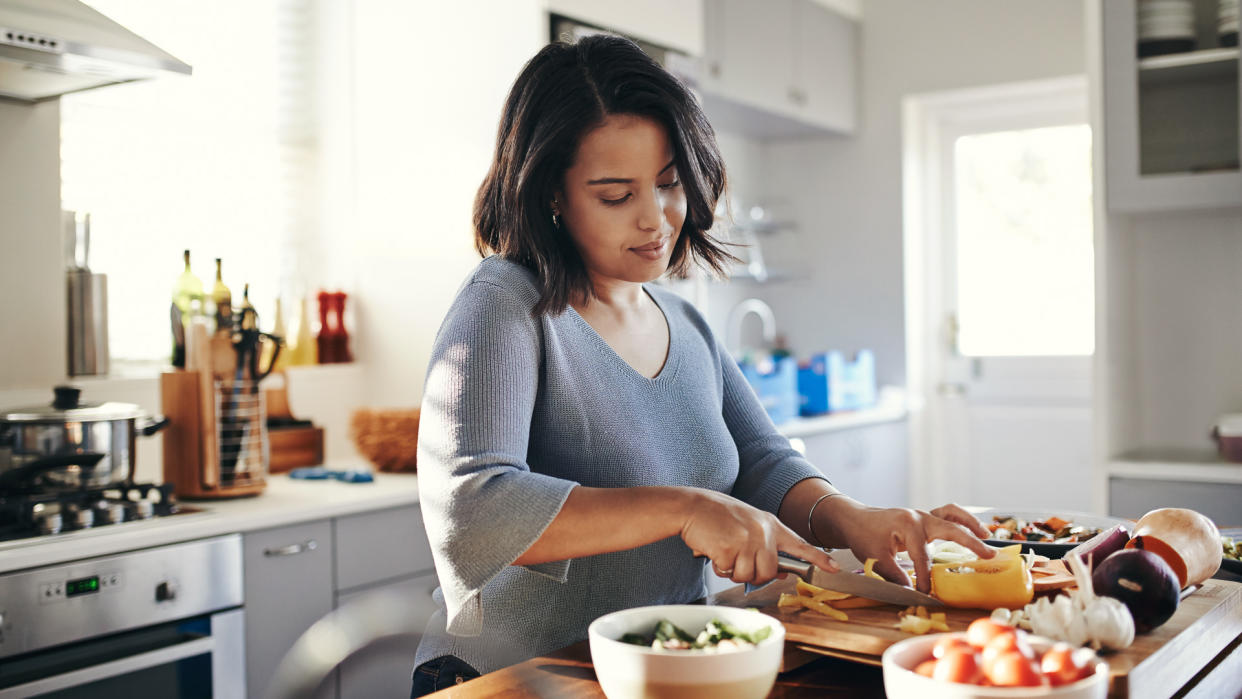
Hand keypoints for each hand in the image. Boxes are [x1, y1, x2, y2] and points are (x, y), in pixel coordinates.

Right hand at [679, 488, 837, 585]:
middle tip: (737, 560)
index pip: (800, 544)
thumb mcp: (748, 525)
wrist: (692, 506)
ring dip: (734, 571)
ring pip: (750, 575)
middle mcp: (763, 532)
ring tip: (724, 552)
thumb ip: (766, 545)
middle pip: (770, 571)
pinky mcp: (730, 549)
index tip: (834, 568)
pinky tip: (714, 551)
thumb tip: (782, 572)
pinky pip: (729, 573)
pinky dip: (719, 567)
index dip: (818, 559)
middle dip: (753, 574)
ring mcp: (747, 540)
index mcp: (770, 524)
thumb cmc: (718, 517)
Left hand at [828, 501, 993, 593]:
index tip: (927, 594)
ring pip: (952, 514)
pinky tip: (973, 530)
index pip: (922, 556)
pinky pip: (947, 515)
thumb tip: (911, 592)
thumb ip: (894, 575)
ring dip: (970, 524)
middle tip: (989, 556)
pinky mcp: (923, 518)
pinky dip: (961, 520)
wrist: (854, 519)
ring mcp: (922, 515)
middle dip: (970, 543)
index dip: (926, 577)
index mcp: (907, 525)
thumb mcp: (874, 558)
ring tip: (987, 536)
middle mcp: (919, 517)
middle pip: (950, 529)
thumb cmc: (863, 536)